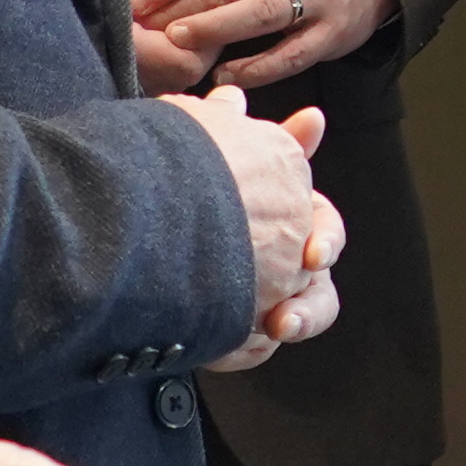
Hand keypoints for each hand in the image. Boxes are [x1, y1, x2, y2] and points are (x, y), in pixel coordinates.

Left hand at [178, 95, 343, 357]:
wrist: (140, 239)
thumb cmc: (191, 192)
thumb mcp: (226, 154)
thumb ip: (263, 136)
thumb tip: (310, 116)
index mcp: (290, 220)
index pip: (323, 231)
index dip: (324, 241)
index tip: (313, 254)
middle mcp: (287, 264)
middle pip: (319, 289)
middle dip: (309, 305)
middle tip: (286, 316)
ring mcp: (267, 302)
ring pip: (296, 321)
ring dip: (290, 326)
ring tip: (272, 329)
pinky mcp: (241, 337)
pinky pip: (252, 350)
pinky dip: (240, 349)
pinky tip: (220, 347)